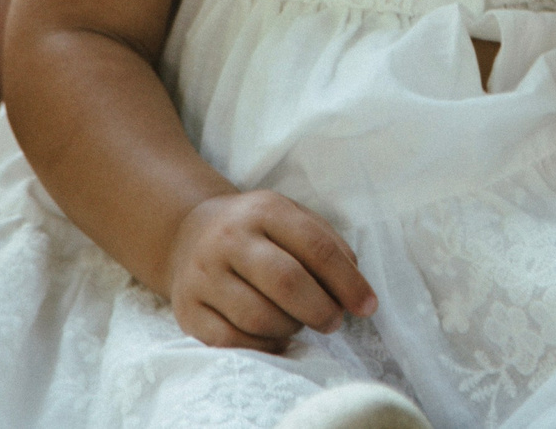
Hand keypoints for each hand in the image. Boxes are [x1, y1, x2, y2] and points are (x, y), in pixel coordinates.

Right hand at [166, 190, 376, 351]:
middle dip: (321, 310)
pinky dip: (262, 346)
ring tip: (298, 323)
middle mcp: (229, 239)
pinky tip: (273, 337)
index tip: (367, 306)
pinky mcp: (188, 310)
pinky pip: (231, 341)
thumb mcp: (291, 219)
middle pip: (286, 282)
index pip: (316, 247)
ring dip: (291, 328)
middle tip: (333, 321)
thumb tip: (356, 291)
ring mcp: (203, 275)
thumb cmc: (256, 232)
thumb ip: (328, 246)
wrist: (189, 233)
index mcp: (264, 210)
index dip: (348, 282)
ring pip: (259, 317)